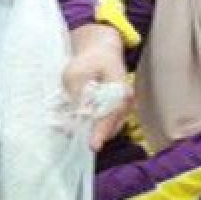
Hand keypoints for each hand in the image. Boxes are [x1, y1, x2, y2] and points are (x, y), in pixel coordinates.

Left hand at [64, 24, 131, 150]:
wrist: (101, 54)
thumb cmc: (89, 61)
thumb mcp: (75, 73)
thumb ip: (77, 93)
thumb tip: (78, 114)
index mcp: (119, 88)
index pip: (111, 114)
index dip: (101, 131)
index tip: (93, 145)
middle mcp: (126, 101)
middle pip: (112, 126)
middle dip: (94, 134)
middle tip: (74, 137)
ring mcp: (124, 108)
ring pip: (109, 128)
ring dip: (93, 132)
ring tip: (74, 130)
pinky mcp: (118, 112)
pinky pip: (107, 125)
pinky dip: (94, 127)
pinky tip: (79, 125)